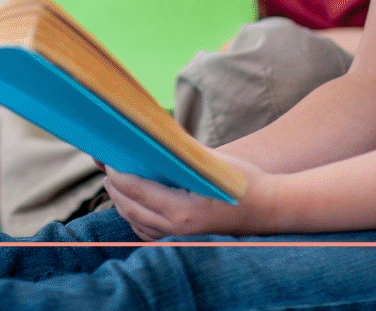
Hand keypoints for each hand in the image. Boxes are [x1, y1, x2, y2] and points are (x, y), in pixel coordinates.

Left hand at [101, 153, 271, 240]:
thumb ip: (182, 151)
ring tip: (114, 184)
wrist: (270, 209)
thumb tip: (155, 135)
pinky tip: (132, 205)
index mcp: (183, 210)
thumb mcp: (212, 161)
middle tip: (105, 168)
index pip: (138, 191)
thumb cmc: (244, 181)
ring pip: (138, 223)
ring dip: (122, 204)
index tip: (109, 161)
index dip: (119, 175)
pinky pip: (150, 232)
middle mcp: (178, 228)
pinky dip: (135, 218)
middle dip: (115, 188)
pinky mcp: (185, 238)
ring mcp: (181, 236)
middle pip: (132, 208)